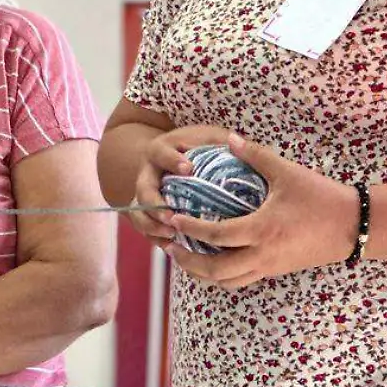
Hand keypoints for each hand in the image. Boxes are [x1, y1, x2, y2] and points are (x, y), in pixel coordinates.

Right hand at [131, 125, 237, 247]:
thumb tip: (247, 148)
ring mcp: (146, 194)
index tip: (188, 169)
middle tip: (172, 217)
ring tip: (172, 236)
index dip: (172, 161)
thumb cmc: (197, 146)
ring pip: (139, 213)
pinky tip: (173, 248)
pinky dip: (156, 238)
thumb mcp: (209, 138)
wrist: (171, 155)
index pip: (162, 154)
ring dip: (153, 226)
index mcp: (161, 150)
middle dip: (156, 204)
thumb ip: (223, 143)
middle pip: (143, 190)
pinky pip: (145, 228)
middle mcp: (148, 173)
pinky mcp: (147, 212)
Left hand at [167, 133, 359, 289]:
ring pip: (227, 282)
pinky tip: (214, 258)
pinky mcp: (277, 270)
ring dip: (202, 272)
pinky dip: (222, 274)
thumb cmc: (321, 196)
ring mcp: (270, 267)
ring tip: (185, 256)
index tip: (174, 216)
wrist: (355, 226)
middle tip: (170, 245)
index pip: (216, 235)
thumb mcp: (287, 172)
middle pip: (215, 270)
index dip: (190, 227)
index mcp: (262, 230)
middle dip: (188, 261)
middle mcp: (262, 255)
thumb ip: (255, 155)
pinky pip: (242, 279)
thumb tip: (229, 139)